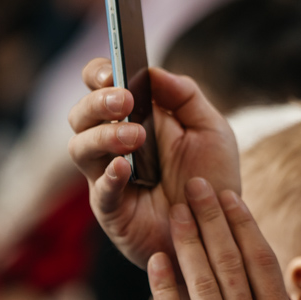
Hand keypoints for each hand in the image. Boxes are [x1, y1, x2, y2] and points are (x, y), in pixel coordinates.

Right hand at [68, 58, 239, 267]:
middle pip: (80, 115)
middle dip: (97, 102)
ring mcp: (108, 178)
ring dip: (103, 135)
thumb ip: (186, 97)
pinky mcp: (112, 211)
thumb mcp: (212, 130)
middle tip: (123, 100)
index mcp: (134, 117)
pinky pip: (99, 192)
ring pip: (80, 149)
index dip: (99, 73)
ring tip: (135, 136)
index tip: (113, 69)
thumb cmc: (212, 178)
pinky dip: (108, 177)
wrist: (221, 230)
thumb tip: (153, 71)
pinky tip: (124, 167)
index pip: (100, 87)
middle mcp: (112, 145)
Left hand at [148, 178, 300, 299]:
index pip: (261, 261)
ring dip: (188, 241)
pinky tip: (158, 260)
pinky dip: (165, 287)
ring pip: (201, 281)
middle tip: (196, 185)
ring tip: (176, 210)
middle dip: (211, 219)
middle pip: (228, 261)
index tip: (232, 198)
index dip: (244, 225)